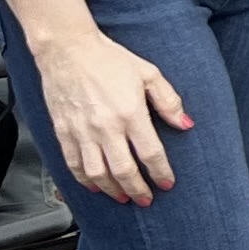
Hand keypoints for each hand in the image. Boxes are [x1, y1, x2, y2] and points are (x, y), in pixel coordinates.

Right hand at [29, 29, 193, 204]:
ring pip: (97, 174)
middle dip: (137, 189)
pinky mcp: (63, 132)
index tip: (167, 183)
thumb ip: (169, 101)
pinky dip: (85, 180)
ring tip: (123, 198)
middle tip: (146, 199)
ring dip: (112, 190)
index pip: (150, 153)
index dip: (161, 172)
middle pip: (123, 170)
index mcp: (130, 113)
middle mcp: (105, 127)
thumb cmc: (108, 59)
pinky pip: (73, 165)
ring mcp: (81, 132)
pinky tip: (95, 186)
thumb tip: (185, 123)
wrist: (67, 50)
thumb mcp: (149, 74)